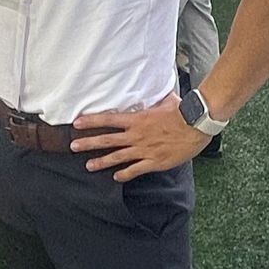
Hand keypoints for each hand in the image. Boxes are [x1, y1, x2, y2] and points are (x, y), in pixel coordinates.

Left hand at [71, 92, 207, 181]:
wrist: (195, 125)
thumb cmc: (182, 111)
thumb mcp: (165, 100)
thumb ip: (156, 99)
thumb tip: (155, 92)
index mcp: (137, 119)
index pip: (108, 120)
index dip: (91, 122)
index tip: (77, 124)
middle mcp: (136, 135)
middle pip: (107, 140)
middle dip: (88, 143)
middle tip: (73, 147)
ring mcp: (144, 150)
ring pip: (117, 157)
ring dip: (101, 162)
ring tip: (88, 166)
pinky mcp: (154, 162)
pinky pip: (135, 170)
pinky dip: (124, 174)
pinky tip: (116, 177)